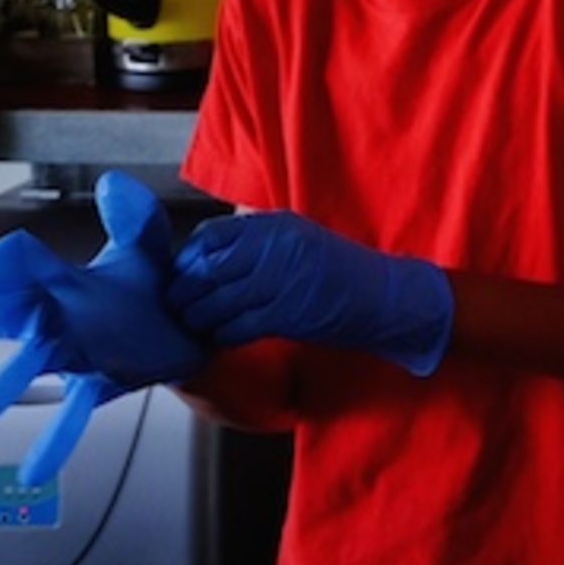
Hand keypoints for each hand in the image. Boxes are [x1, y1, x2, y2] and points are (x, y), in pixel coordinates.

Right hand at [0, 170, 209, 486]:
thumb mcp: (147, 246)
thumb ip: (133, 217)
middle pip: (11, 314)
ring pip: (31, 367)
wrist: (187, 322)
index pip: (21, 266)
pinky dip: (55, 440)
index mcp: (66, 280)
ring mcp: (74, 352)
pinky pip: (72, 413)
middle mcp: (60, 317)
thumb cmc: (153, 283)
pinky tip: (34, 470)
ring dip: (3, 388)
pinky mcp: (97, 381)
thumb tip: (117, 183)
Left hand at [171, 209, 452, 375]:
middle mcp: (275, 248)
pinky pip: (235, 327)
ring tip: (196, 326)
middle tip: (178, 307)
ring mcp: (281, 280)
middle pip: (205, 270)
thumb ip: (257, 243)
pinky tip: (223, 338)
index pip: (210, 236)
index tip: (184, 276)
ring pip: (214, 302)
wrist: (385, 296)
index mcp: (275, 226)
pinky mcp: (287, 314)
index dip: (188, 259)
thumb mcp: (298, 240)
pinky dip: (222, 336)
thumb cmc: (340, 271)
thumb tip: (204, 259)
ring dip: (198, 319)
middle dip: (184, 294)